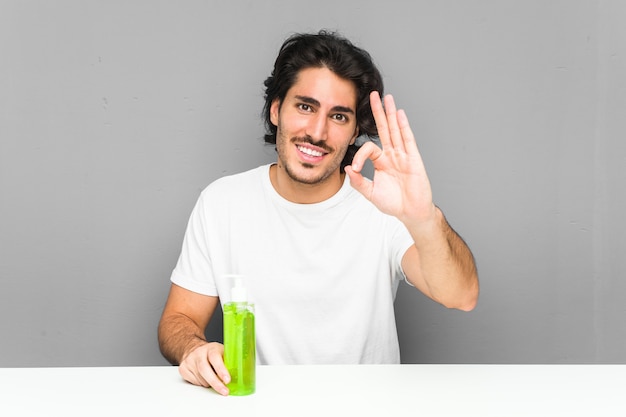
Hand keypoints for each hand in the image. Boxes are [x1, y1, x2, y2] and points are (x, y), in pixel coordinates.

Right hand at [178, 342, 230, 395]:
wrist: (194, 349)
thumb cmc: (212, 353)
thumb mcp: (223, 352)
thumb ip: (230, 361)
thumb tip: (243, 373)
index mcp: (211, 348)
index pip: (215, 358)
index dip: (221, 369)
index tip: (227, 380)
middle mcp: (199, 353)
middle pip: (205, 370)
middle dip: (215, 383)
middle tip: (224, 391)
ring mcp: (189, 361)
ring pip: (200, 379)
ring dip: (209, 384)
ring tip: (214, 381)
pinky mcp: (183, 369)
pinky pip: (194, 382)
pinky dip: (201, 384)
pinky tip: (204, 378)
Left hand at [345, 92, 436, 226]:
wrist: (411, 212)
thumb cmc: (394, 203)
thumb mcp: (371, 193)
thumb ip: (358, 182)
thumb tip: (347, 169)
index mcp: (382, 161)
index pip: (369, 148)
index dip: (359, 156)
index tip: (354, 168)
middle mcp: (393, 155)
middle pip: (384, 129)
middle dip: (378, 112)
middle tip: (373, 95)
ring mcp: (404, 155)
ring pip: (396, 131)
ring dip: (391, 114)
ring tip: (387, 98)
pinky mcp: (414, 159)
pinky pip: (408, 140)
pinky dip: (404, 127)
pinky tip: (399, 114)